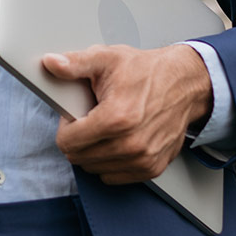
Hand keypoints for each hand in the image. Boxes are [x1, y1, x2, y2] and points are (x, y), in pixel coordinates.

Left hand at [43, 44, 211, 184]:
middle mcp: (131, 143)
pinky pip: (114, 176)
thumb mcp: (107, 59)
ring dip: (93, 152)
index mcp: (116, 118)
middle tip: (90, 119)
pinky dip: (109, 162)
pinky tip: (116, 141)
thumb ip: (75, 63)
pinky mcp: (152, 168)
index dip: (66, 126)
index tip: (74, 115)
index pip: (68, 142)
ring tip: (105, 128)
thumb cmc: (147, 71)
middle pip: (79, 157)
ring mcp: (143, 159)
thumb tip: (51, 63)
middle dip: (77, 139)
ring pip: (94, 168)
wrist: (185, 84)